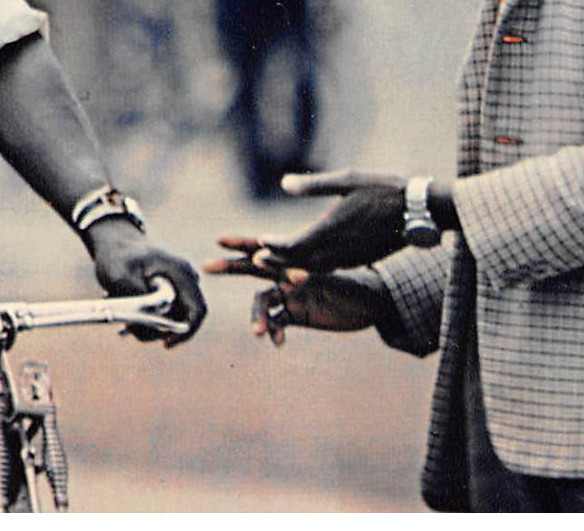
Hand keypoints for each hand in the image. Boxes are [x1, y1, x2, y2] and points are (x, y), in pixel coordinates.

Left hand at [83, 218, 207, 345]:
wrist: (115, 241)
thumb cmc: (118, 255)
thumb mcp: (121, 276)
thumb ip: (140, 298)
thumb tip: (155, 318)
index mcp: (180, 273)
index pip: (197, 310)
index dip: (186, 332)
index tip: (166, 344)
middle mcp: (185, 279)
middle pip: (184, 319)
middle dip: (158, 330)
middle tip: (130, 328)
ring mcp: (179, 285)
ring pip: (172, 319)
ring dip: (148, 324)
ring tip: (121, 310)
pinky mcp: (171, 291)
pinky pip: (165, 314)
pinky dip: (146, 318)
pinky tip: (125, 307)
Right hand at [203, 235, 385, 345]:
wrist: (376, 306)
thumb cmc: (359, 288)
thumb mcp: (332, 283)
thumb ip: (308, 280)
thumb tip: (290, 275)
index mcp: (297, 260)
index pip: (265, 247)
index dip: (242, 243)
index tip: (220, 241)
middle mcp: (289, 274)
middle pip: (253, 269)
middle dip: (230, 267)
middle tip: (206, 266)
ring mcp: (291, 295)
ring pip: (263, 303)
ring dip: (257, 317)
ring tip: (258, 333)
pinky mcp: (298, 314)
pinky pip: (277, 322)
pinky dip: (274, 331)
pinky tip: (279, 343)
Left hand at [253, 169, 408, 271]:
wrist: (419, 211)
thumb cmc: (383, 189)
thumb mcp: (348, 179)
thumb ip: (314, 185)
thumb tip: (284, 183)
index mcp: (333, 229)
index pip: (295, 245)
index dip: (275, 246)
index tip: (260, 241)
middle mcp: (340, 249)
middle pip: (300, 262)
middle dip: (277, 261)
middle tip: (255, 258)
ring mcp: (351, 258)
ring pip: (314, 268)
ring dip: (293, 266)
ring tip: (274, 262)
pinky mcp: (360, 260)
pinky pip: (330, 268)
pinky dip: (312, 267)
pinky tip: (305, 261)